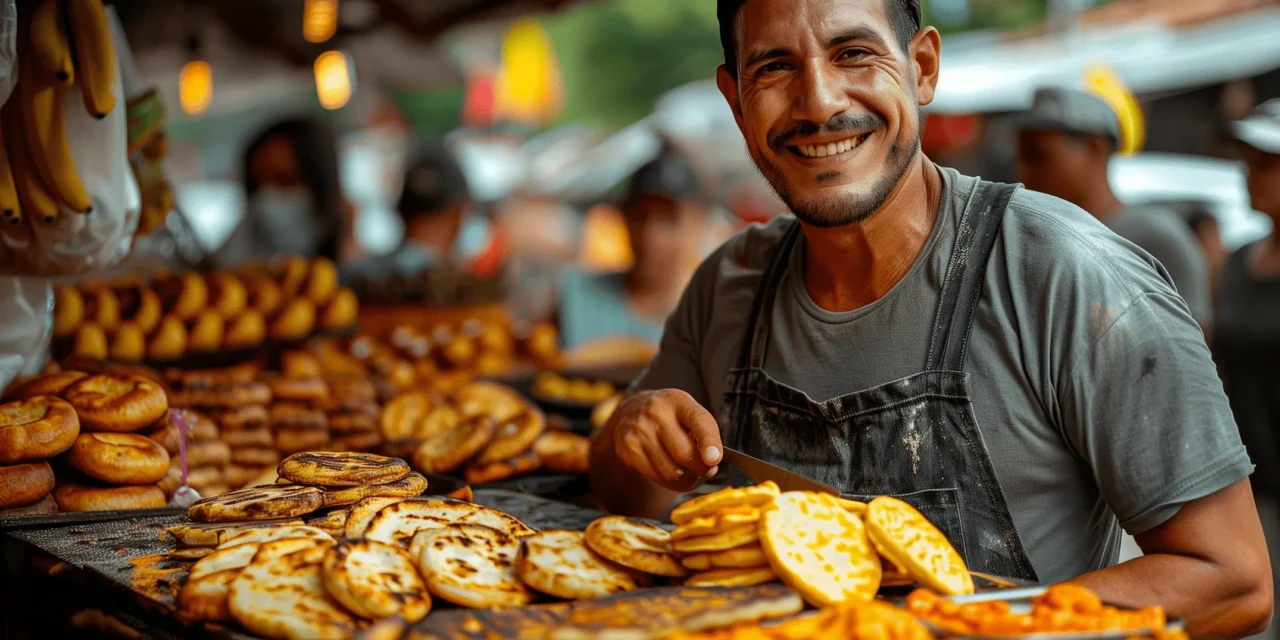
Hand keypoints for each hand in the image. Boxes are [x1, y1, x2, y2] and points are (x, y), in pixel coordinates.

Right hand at [606, 389, 723, 491]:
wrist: (630, 412)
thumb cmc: (669, 415)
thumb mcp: (687, 411)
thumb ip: (705, 433)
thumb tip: (712, 463)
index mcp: (677, 400)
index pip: (698, 420)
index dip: (709, 441)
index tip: (715, 459)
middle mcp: (656, 413)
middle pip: (685, 454)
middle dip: (702, 469)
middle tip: (707, 469)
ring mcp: (639, 432)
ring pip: (672, 472)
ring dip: (687, 479)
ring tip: (688, 471)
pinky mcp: (628, 450)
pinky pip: (658, 478)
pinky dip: (671, 482)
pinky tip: (672, 472)